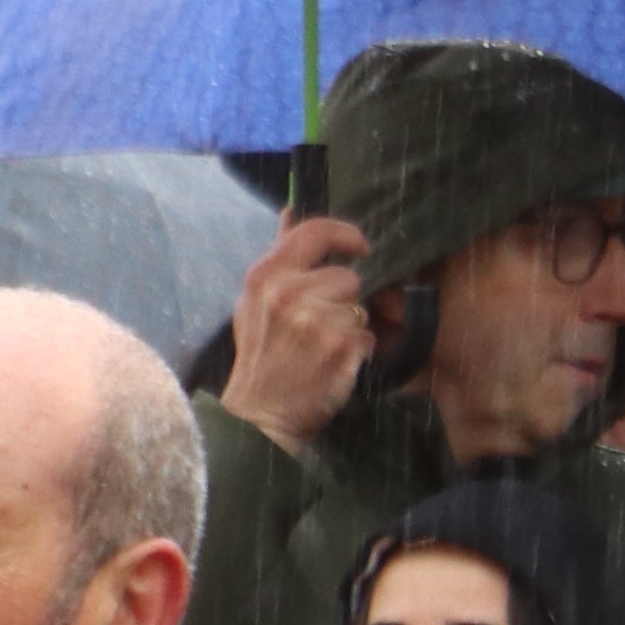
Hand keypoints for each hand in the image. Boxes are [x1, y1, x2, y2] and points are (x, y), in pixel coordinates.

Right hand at [220, 215, 371, 446]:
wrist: (259, 412)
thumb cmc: (260, 353)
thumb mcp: (256, 300)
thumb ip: (280, 254)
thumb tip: (290, 212)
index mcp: (265, 276)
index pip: (316, 231)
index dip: (345, 235)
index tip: (358, 247)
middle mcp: (289, 294)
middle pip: (346, 277)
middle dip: (341, 299)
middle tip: (319, 322)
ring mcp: (316, 321)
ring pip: (360, 308)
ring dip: (350, 326)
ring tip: (322, 345)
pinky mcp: (340, 347)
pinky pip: (369, 336)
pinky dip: (357, 351)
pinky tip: (332, 362)